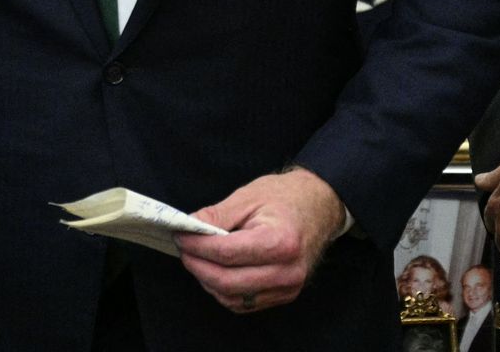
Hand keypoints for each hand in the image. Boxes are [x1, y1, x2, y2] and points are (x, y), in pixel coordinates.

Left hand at [176, 168, 343, 312]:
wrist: (319, 208)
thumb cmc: (284, 198)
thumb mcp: (247, 197)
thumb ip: (216, 215)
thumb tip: (188, 227)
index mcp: (281, 242)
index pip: (226, 253)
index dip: (197, 247)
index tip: (180, 236)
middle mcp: (288, 271)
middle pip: (228, 281)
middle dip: (198, 266)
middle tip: (183, 250)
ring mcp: (289, 287)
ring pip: (234, 297)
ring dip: (208, 281)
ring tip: (196, 259)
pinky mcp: (285, 295)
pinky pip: (245, 303)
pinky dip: (224, 291)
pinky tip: (214, 271)